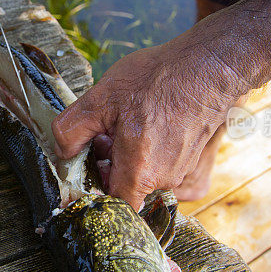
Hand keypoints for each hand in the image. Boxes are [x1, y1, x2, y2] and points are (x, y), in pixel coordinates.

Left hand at [52, 32, 249, 211]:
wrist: (209, 66)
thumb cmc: (159, 80)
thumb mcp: (101, 98)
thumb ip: (71, 130)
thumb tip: (62, 151)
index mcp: (139, 174)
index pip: (109, 205)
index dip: (92, 189)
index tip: (84, 165)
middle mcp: (164, 181)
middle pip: (123, 188)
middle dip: (106, 165)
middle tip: (102, 133)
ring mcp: (181, 171)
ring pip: (140, 175)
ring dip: (125, 155)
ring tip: (124, 121)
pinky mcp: (190, 159)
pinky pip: (158, 164)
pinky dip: (145, 149)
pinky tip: (145, 121)